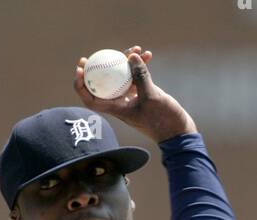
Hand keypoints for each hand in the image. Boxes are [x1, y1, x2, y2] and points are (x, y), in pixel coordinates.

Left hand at [74, 45, 197, 143]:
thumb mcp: (151, 96)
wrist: (177, 133)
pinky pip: (136, 77)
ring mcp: (131, 98)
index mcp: (117, 109)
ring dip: (125, 62)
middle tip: (88, 58)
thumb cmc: (162, 121)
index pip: (92, 99)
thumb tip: (131, 56)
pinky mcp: (142, 94)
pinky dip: (141, 66)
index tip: (79, 71)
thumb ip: (141, 76)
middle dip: (95, 70)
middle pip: (103, 85)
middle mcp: (121, 103)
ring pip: (121, 77)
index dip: (82, 86)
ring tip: (134, 49)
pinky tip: (148, 54)